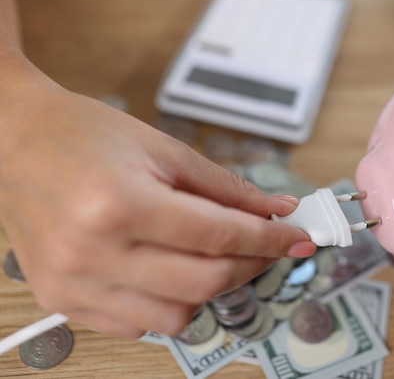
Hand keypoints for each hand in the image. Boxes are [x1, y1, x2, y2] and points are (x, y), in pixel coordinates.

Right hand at [0, 53, 314, 338]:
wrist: (15, 141)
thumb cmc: (83, 135)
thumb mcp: (164, 149)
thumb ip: (226, 187)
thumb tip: (275, 211)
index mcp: (120, 203)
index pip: (220, 237)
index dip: (270, 239)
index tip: (297, 238)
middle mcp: (93, 252)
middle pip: (205, 282)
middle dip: (252, 265)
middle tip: (268, 245)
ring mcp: (74, 284)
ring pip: (176, 317)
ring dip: (211, 289)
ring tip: (216, 256)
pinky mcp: (64, 300)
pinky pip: (138, 326)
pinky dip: (169, 303)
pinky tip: (172, 271)